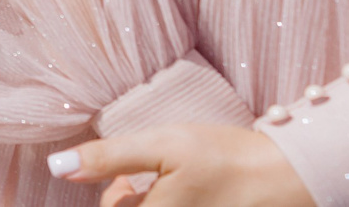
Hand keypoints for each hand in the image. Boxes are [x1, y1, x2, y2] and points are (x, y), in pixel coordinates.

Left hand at [51, 125, 314, 206]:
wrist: (289, 177)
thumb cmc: (225, 159)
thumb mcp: (163, 146)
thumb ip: (108, 159)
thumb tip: (58, 168)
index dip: (113, 192)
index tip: (129, 178)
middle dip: (131, 199)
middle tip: (155, 177)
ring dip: (151, 200)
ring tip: (178, 184)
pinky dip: (171, 202)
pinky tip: (194, 193)